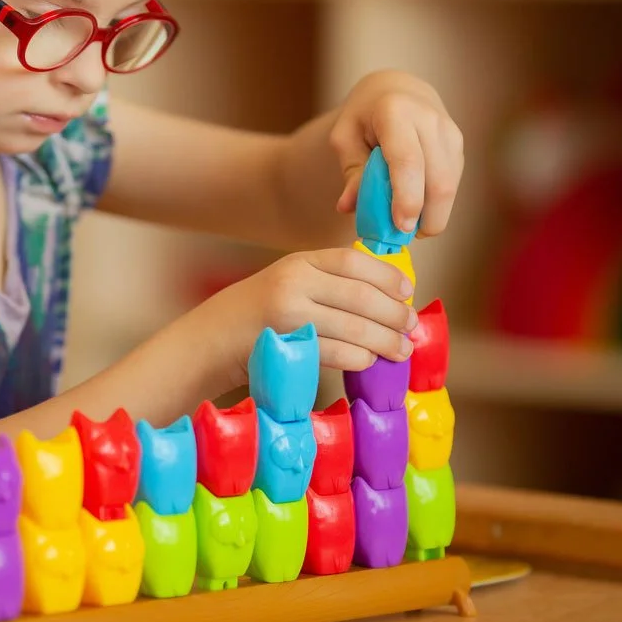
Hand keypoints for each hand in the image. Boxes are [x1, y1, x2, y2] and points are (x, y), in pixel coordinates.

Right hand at [205, 247, 416, 375]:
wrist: (210, 340)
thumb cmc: (257, 315)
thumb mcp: (288, 284)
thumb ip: (329, 284)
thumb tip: (389, 298)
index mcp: (299, 262)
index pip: (353, 261)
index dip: (387, 276)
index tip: (408, 292)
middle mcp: (294, 282)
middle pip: (361, 296)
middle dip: (394, 314)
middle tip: (411, 328)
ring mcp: (289, 314)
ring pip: (354, 326)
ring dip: (385, 341)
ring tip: (401, 350)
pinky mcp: (287, 345)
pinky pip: (337, 352)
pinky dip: (360, 358)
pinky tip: (369, 361)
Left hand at [329, 70, 463, 238]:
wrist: (395, 91)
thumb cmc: (363, 117)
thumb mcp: (344, 137)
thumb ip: (350, 171)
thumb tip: (347, 208)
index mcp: (395, 112)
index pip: (407, 161)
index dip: (408, 198)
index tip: (401, 226)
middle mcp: (429, 119)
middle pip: (437, 179)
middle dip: (426, 216)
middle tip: (402, 236)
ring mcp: (449, 131)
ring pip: (450, 185)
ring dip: (433, 214)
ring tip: (407, 226)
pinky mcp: (458, 145)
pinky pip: (452, 183)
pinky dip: (437, 204)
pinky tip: (418, 210)